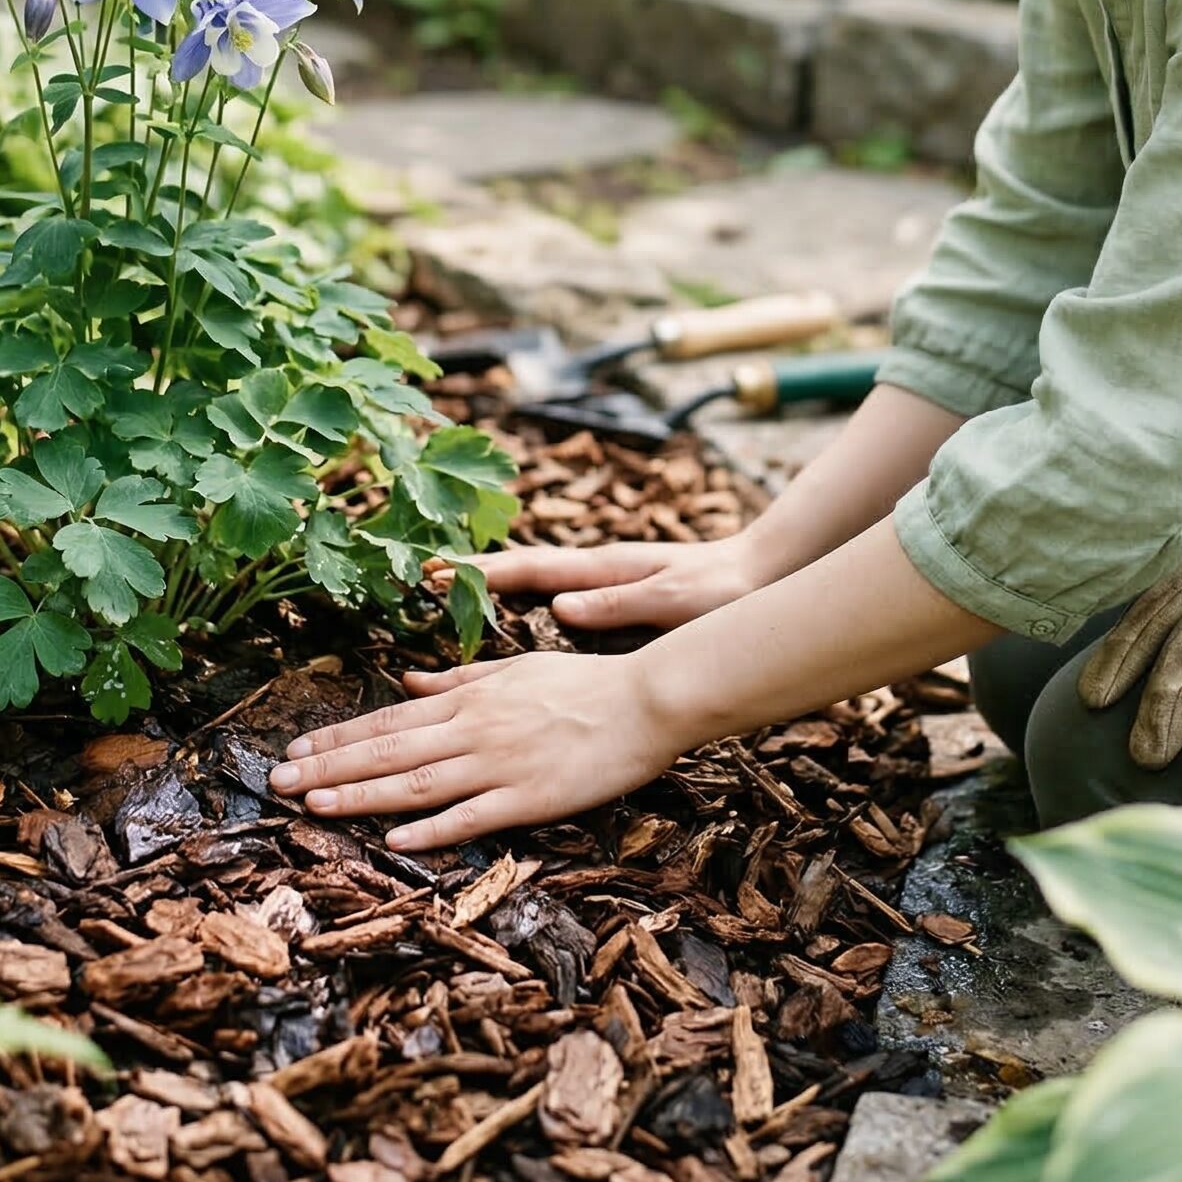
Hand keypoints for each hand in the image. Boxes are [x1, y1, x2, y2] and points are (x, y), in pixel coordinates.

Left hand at [266, 648, 687, 853]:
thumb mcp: (513, 668)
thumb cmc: (582, 682)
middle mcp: (473, 728)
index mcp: (469, 697)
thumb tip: (406, 677)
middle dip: (329, 767)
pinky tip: (395, 841)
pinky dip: (432, 830)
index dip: (338, 736)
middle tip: (278, 781)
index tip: (296, 747)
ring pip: (416, 783)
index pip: (389, 718)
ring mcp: (500, 764)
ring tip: (313, 807)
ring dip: (360, 796)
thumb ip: (457, 677)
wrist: (646, 699)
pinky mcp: (530, 797)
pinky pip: (472, 817)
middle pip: (388, 751)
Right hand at [421, 531, 769, 633]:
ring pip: (532, 580)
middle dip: (472, 572)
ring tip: (444, 593)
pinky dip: (520, 597)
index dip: (481, 572)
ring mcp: (600, 579)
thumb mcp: (673, 600)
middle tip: (422, 575)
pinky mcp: (612, 594)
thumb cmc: (721, 590)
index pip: (528, 568)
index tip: (437, 571)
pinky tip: (514, 613)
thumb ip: (619, 604)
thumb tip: (561, 605)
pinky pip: (552, 594)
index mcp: (601, 568)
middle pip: (519, 568)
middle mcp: (593, 569)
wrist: (759, 573)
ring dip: (491, 584)